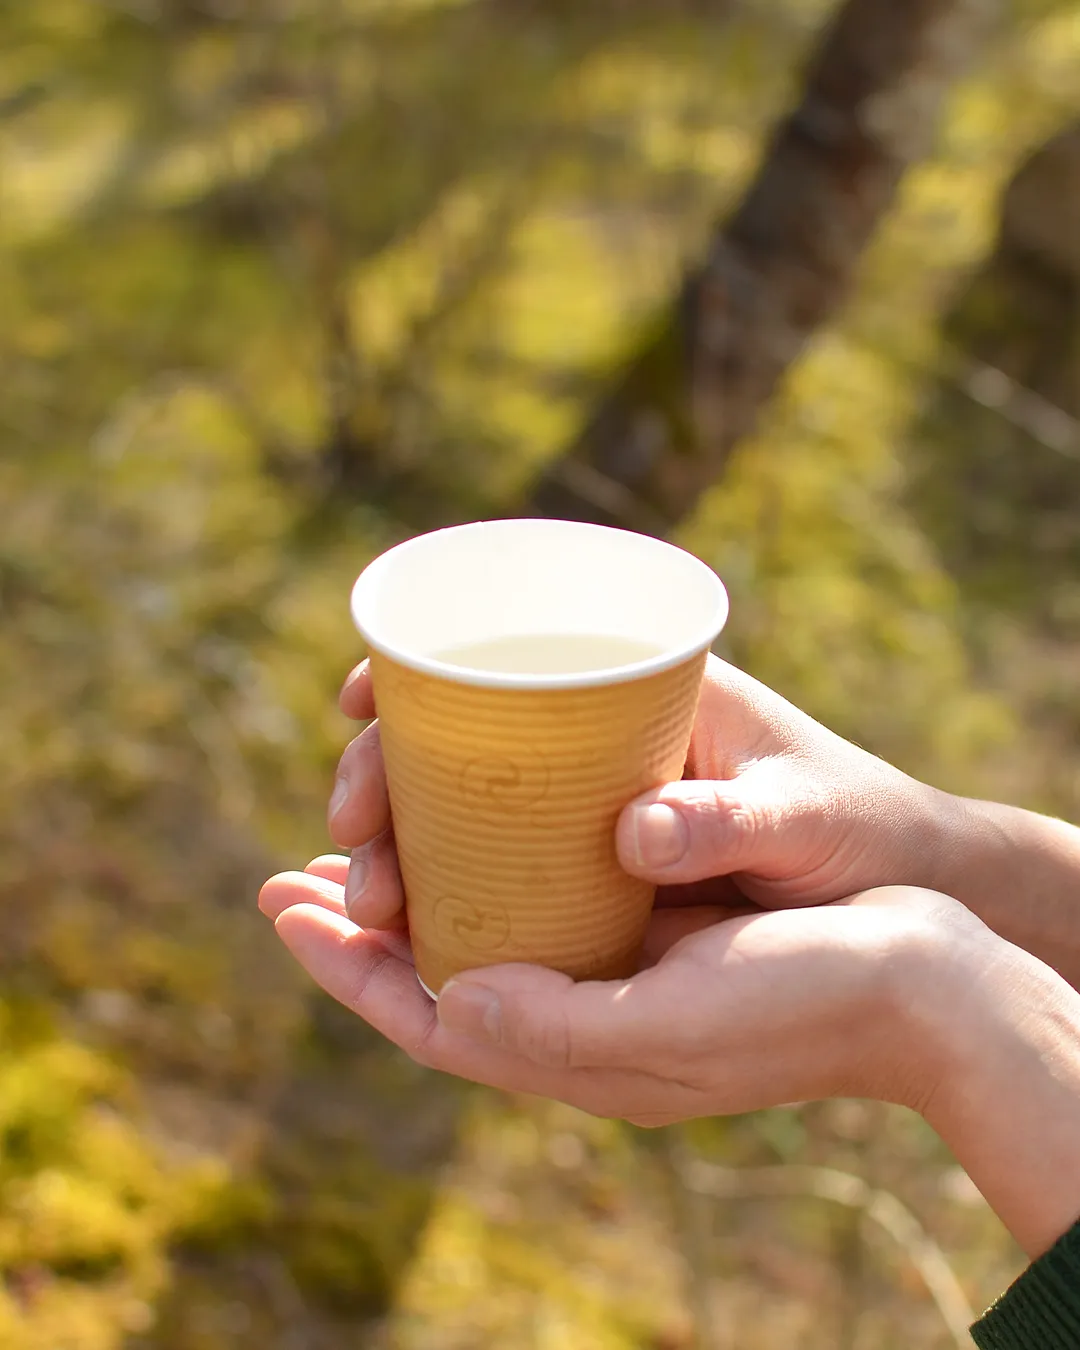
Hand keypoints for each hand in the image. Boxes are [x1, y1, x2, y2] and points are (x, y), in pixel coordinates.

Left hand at [258, 870, 970, 1125]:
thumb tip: (453, 1004)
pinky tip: (473, 820)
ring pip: (484, 927)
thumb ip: (563, 1027)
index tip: (284, 907)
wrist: (917, 979)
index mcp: (577, 1052)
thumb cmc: (807, 1001)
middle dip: (362, 923)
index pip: (429, 1017)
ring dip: (417, 885)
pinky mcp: (649, 923)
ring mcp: (612, 968)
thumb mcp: (679, 1025)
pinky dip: (489, 860)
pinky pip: (542, 894)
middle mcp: (580, 1014)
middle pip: (440, 970)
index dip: (347, 968)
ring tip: (358, 839)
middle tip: (295, 868)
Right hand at [325, 654, 955, 931]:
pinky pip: (497, 868)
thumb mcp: (804, 817)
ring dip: (396, 850)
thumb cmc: (858, 826)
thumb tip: (633, 832)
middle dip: (378, 789)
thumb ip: (734, 821)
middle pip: (451, 747)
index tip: (357, 709)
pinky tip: (402, 923)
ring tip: (361, 906)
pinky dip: (442, 888)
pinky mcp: (590, 868)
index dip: (409, 678)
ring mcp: (586, 807)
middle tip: (357, 859)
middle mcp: (594, 743)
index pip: (496, 662)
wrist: (899, 879)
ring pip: (459, 815)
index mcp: (635, 695)